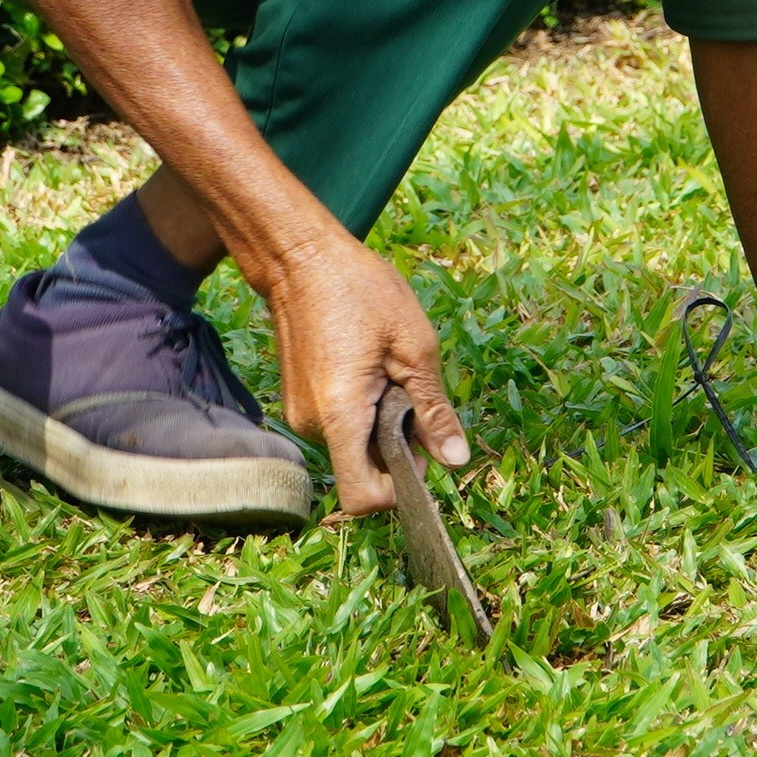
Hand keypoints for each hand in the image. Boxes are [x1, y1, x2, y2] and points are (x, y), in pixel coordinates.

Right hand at [255, 232, 464, 514]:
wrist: (300, 258)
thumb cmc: (359, 290)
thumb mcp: (414, 345)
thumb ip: (434, 410)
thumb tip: (457, 460)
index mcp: (340, 415)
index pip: (363, 498)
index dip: (399, 489)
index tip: (420, 450)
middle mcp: (311, 426)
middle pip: (362, 473)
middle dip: (396, 449)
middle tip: (409, 393)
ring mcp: (300, 415)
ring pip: (353, 449)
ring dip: (380, 427)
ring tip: (387, 373)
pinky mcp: (299, 403)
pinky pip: (340, 428)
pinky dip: (363, 413)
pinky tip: (369, 370)